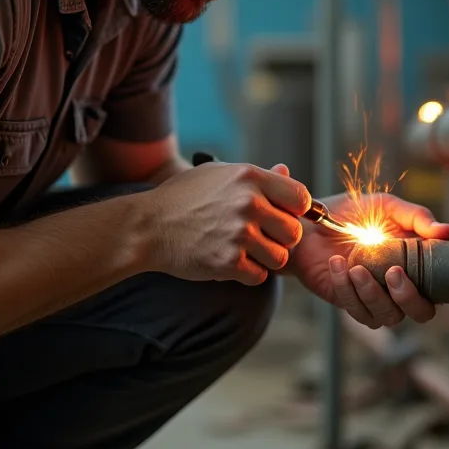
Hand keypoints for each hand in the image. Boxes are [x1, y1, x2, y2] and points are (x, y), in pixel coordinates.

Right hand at [144, 161, 309, 285]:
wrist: (148, 226)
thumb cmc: (182, 197)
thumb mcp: (218, 174)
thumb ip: (257, 175)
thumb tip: (286, 171)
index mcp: (250, 177)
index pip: (301, 197)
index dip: (295, 211)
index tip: (282, 216)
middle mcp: (250, 203)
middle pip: (294, 232)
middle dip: (280, 239)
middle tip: (261, 237)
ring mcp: (240, 234)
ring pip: (280, 258)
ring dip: (265, 259)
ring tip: (244, 251)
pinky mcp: (229, 261)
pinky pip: (259, 276)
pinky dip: (248, 274)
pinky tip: (231, 263)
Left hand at [289, 192, 448, 327]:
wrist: (312, 219)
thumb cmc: (353, 213)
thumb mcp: (387, 207)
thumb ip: (417, 217)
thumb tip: (447, 230)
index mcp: (414, 268)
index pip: (437, 293)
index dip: (438, 291)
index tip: (425, 268)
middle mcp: (397, 288)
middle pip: (418, 313)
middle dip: (408, 298)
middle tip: (392, 272)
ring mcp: (372, 298)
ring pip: (384, 316)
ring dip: (372, 294)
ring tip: (356, 267)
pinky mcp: (346, 301)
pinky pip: (352, 307)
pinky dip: (345, 286)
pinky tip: (338, 264)